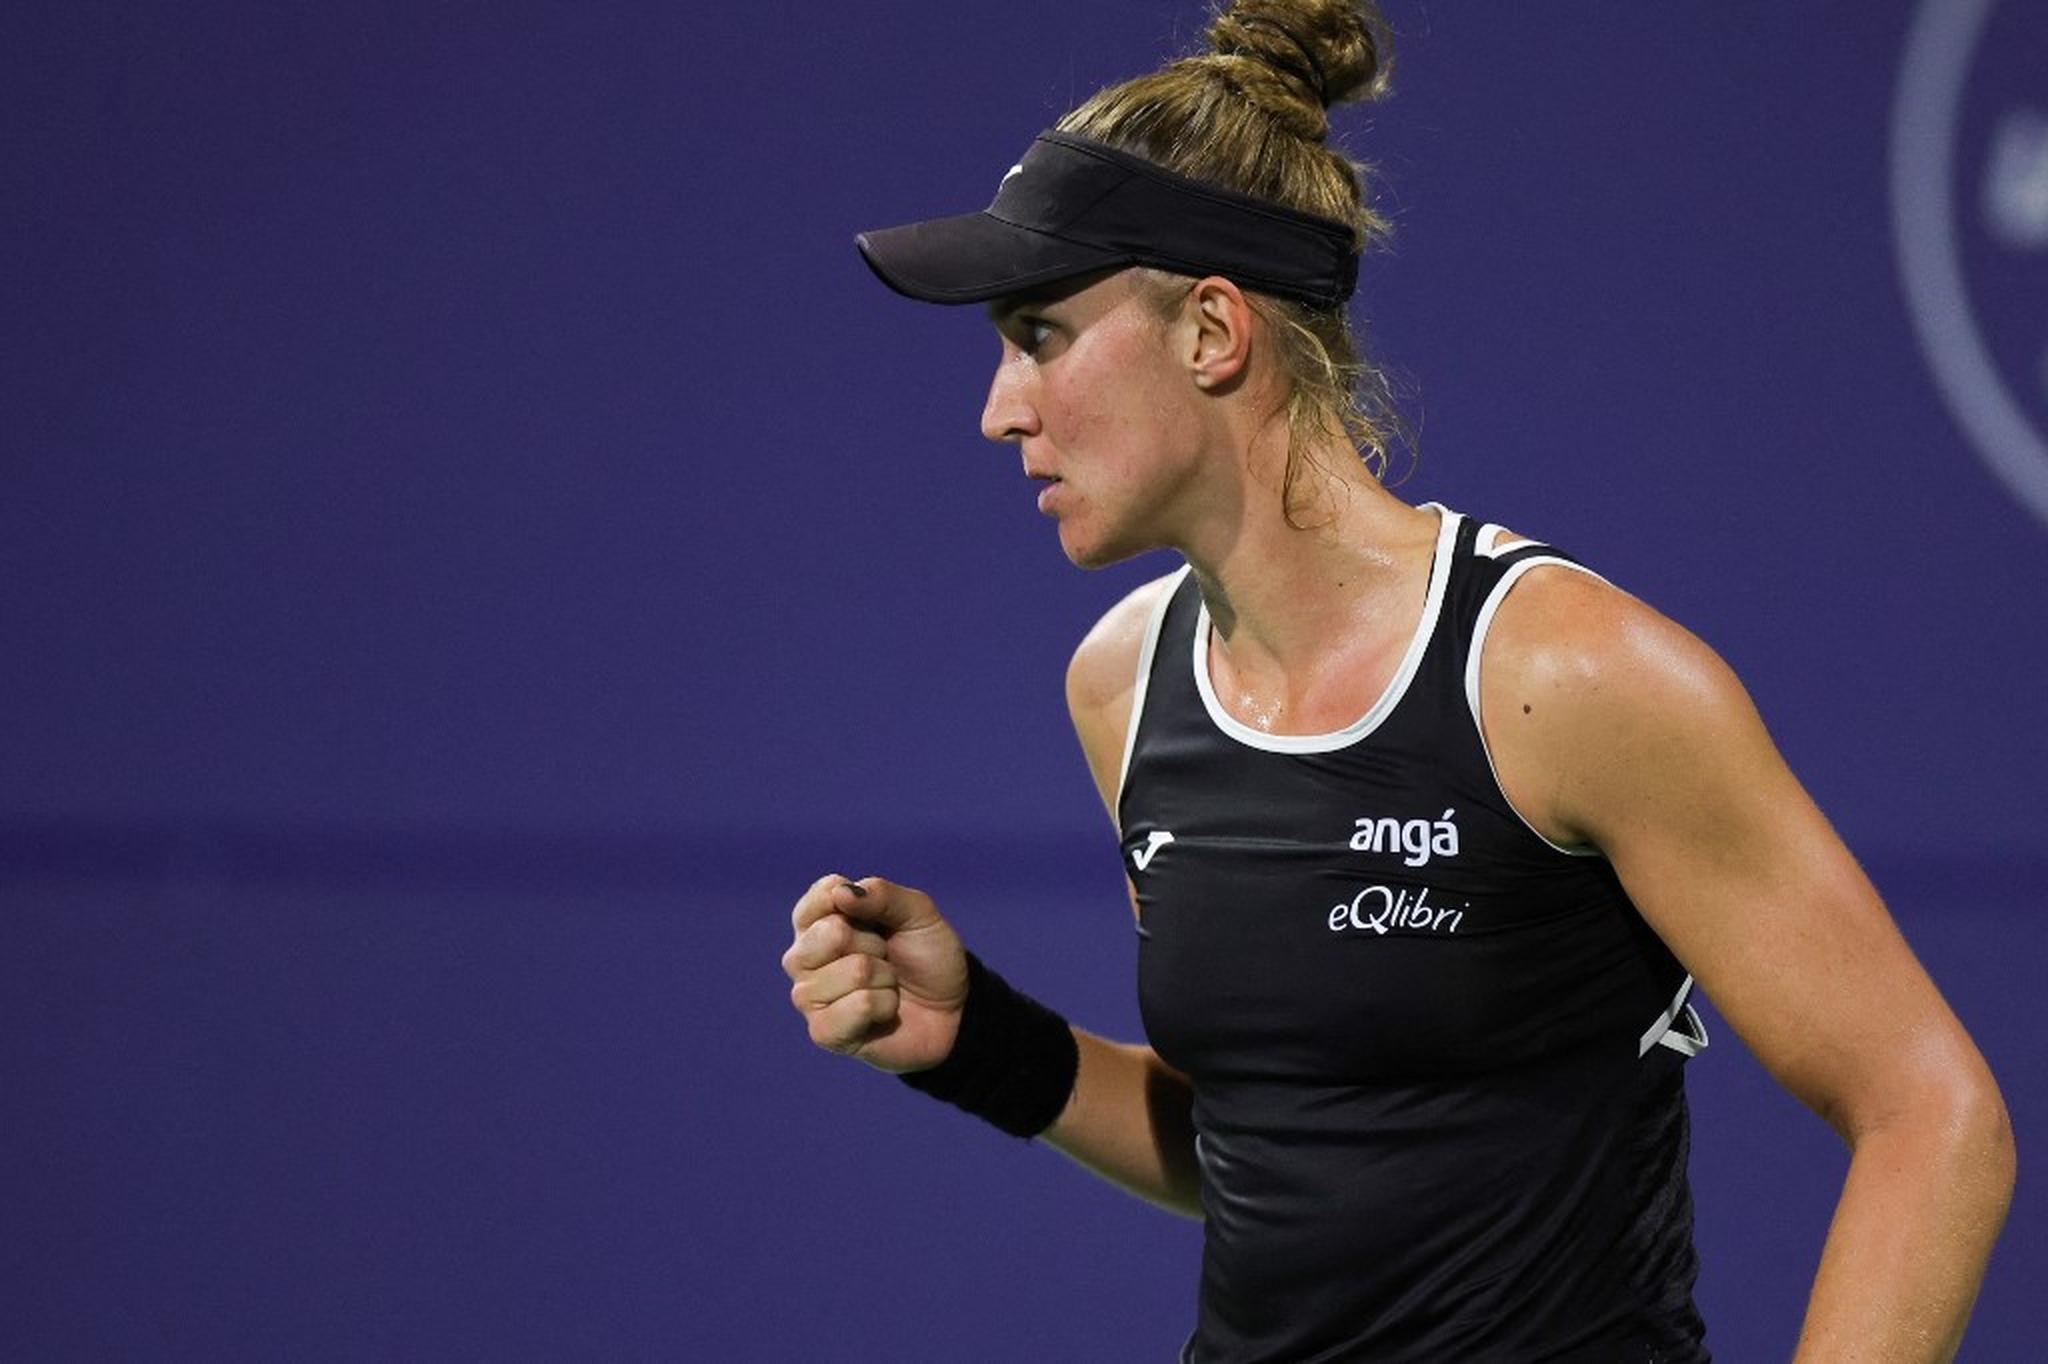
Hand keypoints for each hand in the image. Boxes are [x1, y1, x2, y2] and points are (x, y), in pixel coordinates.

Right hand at [783, 874, 967, 1072]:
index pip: (823, 894)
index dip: (862, 903)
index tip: (881, 920)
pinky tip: (883, 1012)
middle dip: (876, 944)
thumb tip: (840, 892)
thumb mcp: (917, 913)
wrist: (951, 1008)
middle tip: (886, 958)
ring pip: (855, 972)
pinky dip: (886, 1004)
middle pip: (833, 933)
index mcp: (817, 921)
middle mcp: (802, 957)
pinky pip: (860, 1005)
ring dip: (885, 978)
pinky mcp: (823, 1032)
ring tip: (886, 985)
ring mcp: (808, 996)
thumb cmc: (926, 956)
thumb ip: (882, 894)